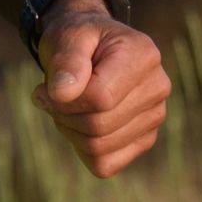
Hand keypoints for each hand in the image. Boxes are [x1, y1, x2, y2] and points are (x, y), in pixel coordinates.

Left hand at [32, 5, 170, 176]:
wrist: (90, 48)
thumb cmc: (78, 40)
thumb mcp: (67, 37)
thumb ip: (66, 61)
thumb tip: (62, 93)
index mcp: (144, 55)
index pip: (100, 99)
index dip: (64, 101)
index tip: (44, 88)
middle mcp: (158, 87)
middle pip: (99, 126)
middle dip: (64, 116)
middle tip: (50, 98)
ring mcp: (155, 116)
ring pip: (99, 148)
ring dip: (70, 131)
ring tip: (66, 107)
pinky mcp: (145, 139)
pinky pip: (105, 165)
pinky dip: (83, 150)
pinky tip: (79, 124)